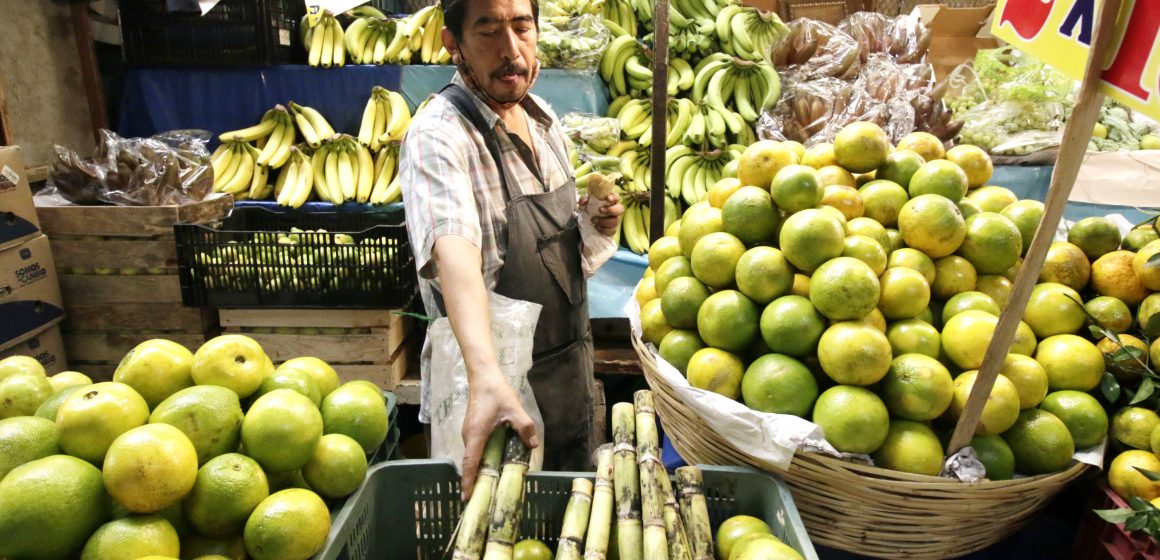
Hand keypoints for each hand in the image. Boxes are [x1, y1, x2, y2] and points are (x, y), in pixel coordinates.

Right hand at [460, 373, 538, 500]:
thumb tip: (533, 445)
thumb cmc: (496, 393)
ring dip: (480, 470)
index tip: (467, 498)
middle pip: (471, 463)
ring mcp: (469, 433)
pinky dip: (482, 460)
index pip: (471, 463)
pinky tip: (494, 464)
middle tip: (484, 498)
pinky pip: (476, 449)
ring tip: (490, 486)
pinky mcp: (472, 430)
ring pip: (474, 456)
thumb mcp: (514, 409)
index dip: (469, 481)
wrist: (483, 376)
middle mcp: (469, 437)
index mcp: (476, 435)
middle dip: (476, 481)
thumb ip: (524, 427)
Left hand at [580, 192, 622, 235]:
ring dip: (604, 221)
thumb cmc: (589, 210)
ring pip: (615, 221)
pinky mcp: (612, 229)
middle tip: (600, 210)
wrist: (586, 224)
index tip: (608, 199)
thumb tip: (584, 201)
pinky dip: (604, 230)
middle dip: (612, 210)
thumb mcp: (584, 204)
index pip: (616, 197)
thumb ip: (584, 200)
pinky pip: (612, 231)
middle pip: (620, 209)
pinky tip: (597, 227)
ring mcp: (614, 220)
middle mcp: (614, 210)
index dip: (614, 197)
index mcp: (609, 202)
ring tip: (593, 220)